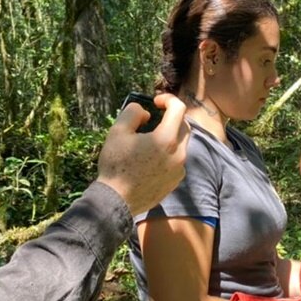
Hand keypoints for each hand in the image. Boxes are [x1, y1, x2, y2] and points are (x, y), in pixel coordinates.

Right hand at [96, 93, 189, 214]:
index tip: (155, 102)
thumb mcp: (118, 131)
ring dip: (170, 135)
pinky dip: (169, 152)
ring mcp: (180, 169)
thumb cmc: (115, 165)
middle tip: (155, 117)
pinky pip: (178, 160)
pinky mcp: (176, 181)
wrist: (117, 200)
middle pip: (184, 125)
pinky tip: (151, 158)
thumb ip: (133, 112)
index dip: (168, 99)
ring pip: (182, 143)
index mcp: (167, 139)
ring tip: (150, 139)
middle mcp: (180, 154)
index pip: (179, 108)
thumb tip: (146, 113)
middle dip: (171, 116)